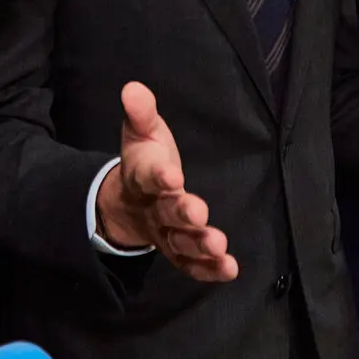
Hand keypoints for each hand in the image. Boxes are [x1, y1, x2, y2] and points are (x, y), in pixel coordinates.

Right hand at [96, 82, 237, 281]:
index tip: (172, 175)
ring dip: (199, 244)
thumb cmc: (145, 162)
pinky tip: (229, 269)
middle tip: (199, 212)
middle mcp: (154, 209)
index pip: (149, 177)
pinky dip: (208, 270)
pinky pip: (191, 265)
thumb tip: (133, 87)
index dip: (159, 176)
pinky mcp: (179, 252)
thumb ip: (141, 113)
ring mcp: (166, 234)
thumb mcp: (142, 133)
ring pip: (181, 243)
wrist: (129, 204)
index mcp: (143, 177)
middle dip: (183, 213)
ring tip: (219, 245)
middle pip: (167, 213)